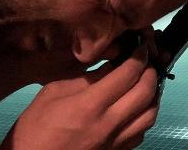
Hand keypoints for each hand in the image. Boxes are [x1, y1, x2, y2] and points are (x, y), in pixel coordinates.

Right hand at [0, 44, 158, 149]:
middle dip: (151, 72)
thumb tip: (112, 64)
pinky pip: (142, 132)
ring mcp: (116, 142)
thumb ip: (85, 78)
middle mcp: (109, 124)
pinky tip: (136, 107)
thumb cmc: (34, 128)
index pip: (128, 74)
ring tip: (145, 82)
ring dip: (153, 95)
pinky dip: (145, 115)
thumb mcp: (53, 93)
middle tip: (146, 61)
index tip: (141, 46)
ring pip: (150, 115)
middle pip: (146, 92)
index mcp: (90, 105)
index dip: (139, 56)